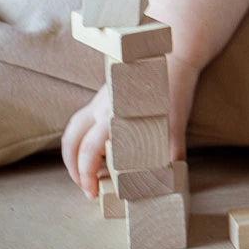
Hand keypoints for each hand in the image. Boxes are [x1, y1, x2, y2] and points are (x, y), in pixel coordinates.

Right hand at [60, 58, 193, 199]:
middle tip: (88, 190)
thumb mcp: (176, 119)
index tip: (91, 192)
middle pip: (71, 142)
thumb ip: (173, 146)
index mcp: (115, 112)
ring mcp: (99, 100)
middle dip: (74, 169)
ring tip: (87, 176)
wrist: (175, 56)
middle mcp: (101, 106)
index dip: (86, 174)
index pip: (89, 149)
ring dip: (73, 156)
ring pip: (73, 131)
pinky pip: (82, 123)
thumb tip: (172, 173)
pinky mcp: (102, 97)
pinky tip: (97, 155)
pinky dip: (81, 142)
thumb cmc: (175, 88)